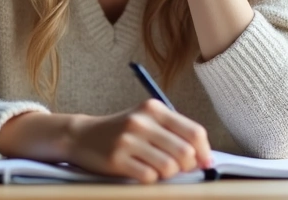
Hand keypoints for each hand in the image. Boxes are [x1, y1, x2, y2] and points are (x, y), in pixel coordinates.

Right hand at [67, 99, 212, 182]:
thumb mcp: (147, 121)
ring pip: (169, 167)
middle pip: (185, 152)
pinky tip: (142, 172)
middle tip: (178, 169)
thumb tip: (204, 158)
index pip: (194, 132)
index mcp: (154, 108)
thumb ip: (174, 133)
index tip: (205, 163)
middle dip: (187, 166)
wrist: (82, 136)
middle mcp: (141, 121)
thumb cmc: (123, 132)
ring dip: (168, 174)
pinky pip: (149, 177)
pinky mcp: (116, 159)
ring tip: (158, 170)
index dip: (204, 151)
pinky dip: (151, 179)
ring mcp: (128, 140)